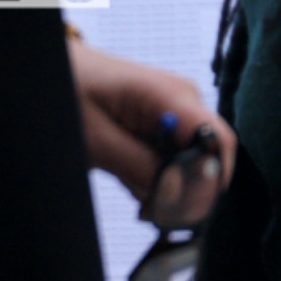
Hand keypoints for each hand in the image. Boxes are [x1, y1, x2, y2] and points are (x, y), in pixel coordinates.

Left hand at [69, 37, 238, 225]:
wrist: (63, 69)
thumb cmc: (72, 92)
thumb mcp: (97, 139)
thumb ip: (140, 167)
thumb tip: (180, 197)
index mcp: (171, 96)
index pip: (217, 142)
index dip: (208, 182)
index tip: (176, 211)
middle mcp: (184, 101)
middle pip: (206, 157)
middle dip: (181, 188)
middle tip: (144, 207)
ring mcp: (177, 110)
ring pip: (190, 162)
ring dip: (162, 182)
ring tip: (125, 179)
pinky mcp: (167, 121)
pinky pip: (174, 155)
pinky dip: (154, 172)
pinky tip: (129, 172)